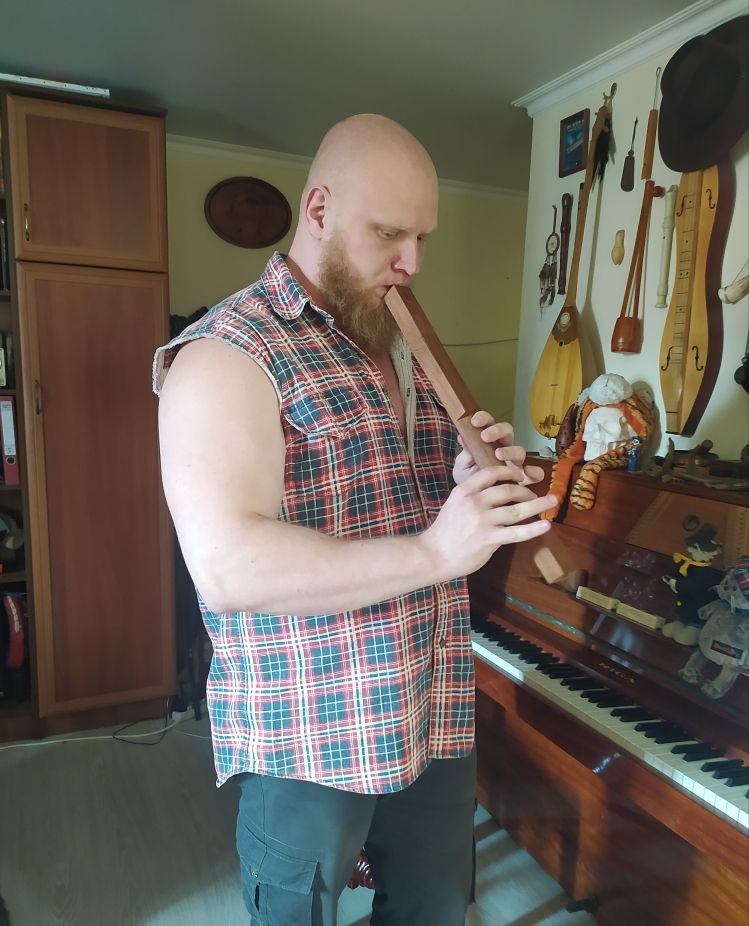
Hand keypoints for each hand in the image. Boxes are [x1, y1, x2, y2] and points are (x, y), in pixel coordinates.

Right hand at [422, 464, 556, 580]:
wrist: (433, 555)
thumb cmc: (444, 531)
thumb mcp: (454, 504)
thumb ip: (473, 496)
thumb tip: (497, 491)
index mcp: (464, 491)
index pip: (491, 473)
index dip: (509, 471)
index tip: (519, 475)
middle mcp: (474, 502)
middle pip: (508, 490)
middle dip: (526, 491)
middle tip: (536, 495)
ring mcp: (482, 521)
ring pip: (517, 510)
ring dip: (537, 504)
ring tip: (552, 501)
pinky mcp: (489, 539)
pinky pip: (516, 532)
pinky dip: (533, 529)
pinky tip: (546, 526)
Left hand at [453, 411, 543, 486]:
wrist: (473, 502)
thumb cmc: (468, 481)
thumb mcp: (462, 468)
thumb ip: (464, 455)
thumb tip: (463, 437)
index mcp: (488, 442)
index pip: (489, 424)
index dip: (484, 419)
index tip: (474, 421)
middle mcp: (503, 449)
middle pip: (507, 432)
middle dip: (497, 431)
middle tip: (485, 436)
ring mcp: (514, 463)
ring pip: (519, 450)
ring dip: (510, 450)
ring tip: (499, 454)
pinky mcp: (524, 478)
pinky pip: (535, 474)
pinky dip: (535, 472)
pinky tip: (528, 472)